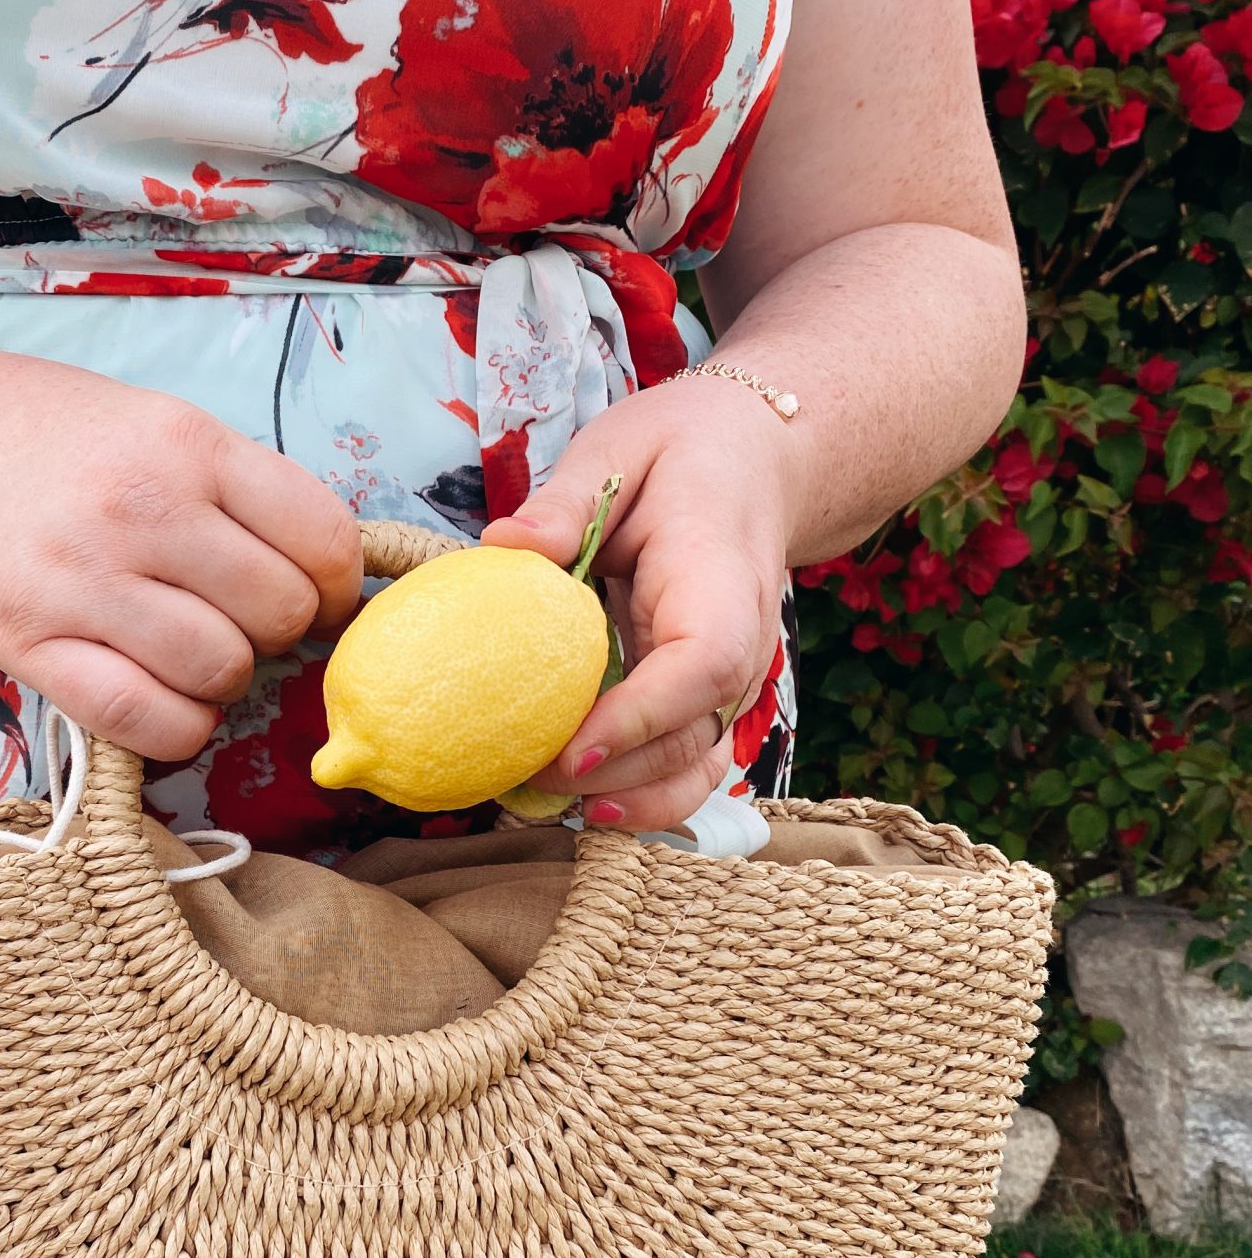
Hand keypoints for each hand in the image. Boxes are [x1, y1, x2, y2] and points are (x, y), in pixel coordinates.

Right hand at [0, 356, 362, 760]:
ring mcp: (81, 580)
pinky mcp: (30, 644)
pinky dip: (177, 726)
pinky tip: (166, 700)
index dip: (335, 585)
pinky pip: (144, 718)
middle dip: (276, 633)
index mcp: (186, 444)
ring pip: (220, 672)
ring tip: (192, 654)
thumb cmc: (50, 440)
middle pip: (277, 613)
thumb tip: (331, 577)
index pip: (321, 538)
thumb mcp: (158, 424)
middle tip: (239, 621)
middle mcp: (140, 509)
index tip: (313, 594)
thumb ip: (240, 489)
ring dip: (223, 681)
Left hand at [482, 381, 796, 833]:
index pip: (701, 665)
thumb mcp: (620, 449)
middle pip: (693, 736)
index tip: (574, 750)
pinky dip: (641, 796)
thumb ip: (566, 501)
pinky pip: (687, 764)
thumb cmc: (682, 453)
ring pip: (698, 767)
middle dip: (613, 773)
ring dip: (629, 802)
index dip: (642, 718)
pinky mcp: (706, 698)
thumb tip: (504, 545)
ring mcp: (729, 680)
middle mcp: (739, 644)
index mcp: (719, 580)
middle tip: (521, 781)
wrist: (753, 460)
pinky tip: (578, 807)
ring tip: (544, 809)